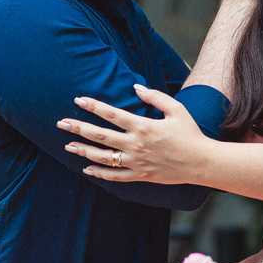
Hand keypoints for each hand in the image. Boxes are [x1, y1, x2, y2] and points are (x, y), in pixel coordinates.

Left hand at [59, 84, 214, 184]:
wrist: (201, 163)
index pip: (112, 114)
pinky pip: (115, 176)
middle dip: (79, 128)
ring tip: (67, 145)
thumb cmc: (190, 133)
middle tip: (61, 123)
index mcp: (144, 126)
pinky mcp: (140, 175)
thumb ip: (155, 96)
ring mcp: (136, 162)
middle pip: (100, 136)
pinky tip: (86, 168)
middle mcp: (136, 145)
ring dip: (83, 151)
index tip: (78, 100)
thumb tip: (135, 86)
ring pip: (103, 157)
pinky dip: (99, 173)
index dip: (93, 106)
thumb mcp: (176, 109)